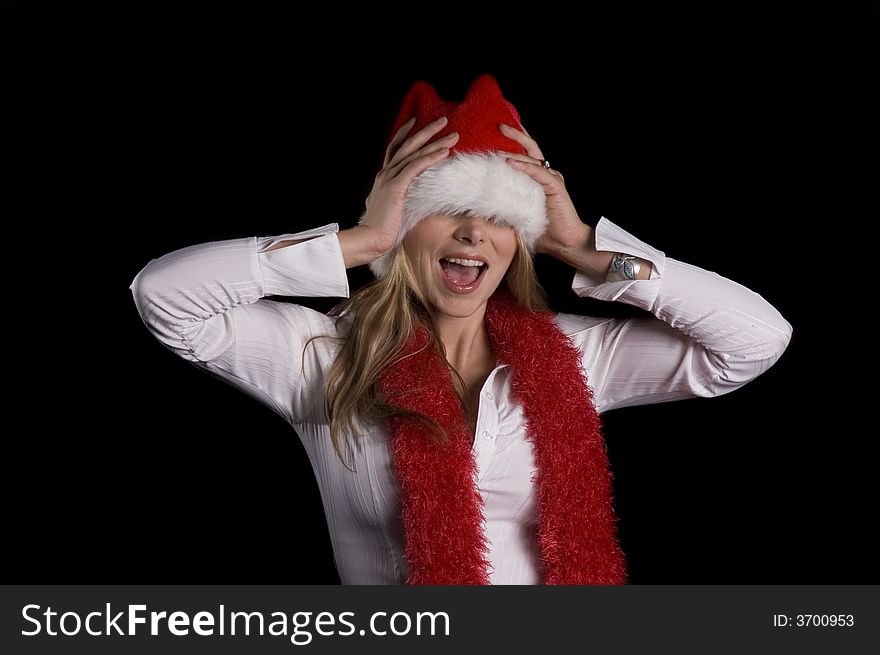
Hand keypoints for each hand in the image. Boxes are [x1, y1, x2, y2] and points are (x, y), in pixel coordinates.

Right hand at [358, 116, 459, 255]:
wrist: (370, 238)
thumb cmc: (381, 229)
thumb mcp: (388, 207)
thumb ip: (395, 197)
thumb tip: (403, 197)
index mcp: (383, 177)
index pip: (394, 149)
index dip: (405, 134)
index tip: (415, 121)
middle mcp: (385, 174)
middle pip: (407, 145)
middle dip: (426, 131)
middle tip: (443, 120)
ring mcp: (390, 179)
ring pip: (415, 154)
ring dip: (435, 142)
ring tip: (453, 135)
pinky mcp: (396, 187)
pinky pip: (416, 167)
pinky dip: (431, 158)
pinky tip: (444, 152)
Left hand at [496, 123, 590, 255]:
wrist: (565, 242)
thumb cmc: (544, 231)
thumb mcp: (519, 215)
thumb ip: (506, 206)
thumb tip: (483, 206)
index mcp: (539, 179)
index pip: (526, 155)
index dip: (515, 142)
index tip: (499, 132)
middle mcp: (547, 175)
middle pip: (531, 149)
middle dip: (516, 135)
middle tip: (499, 126)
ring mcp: (552, 179)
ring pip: (532, 159)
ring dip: (514, 153)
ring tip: (497, 149)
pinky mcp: (555, 187)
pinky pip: (538, 173)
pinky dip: (523, 166)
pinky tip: (509, 163)